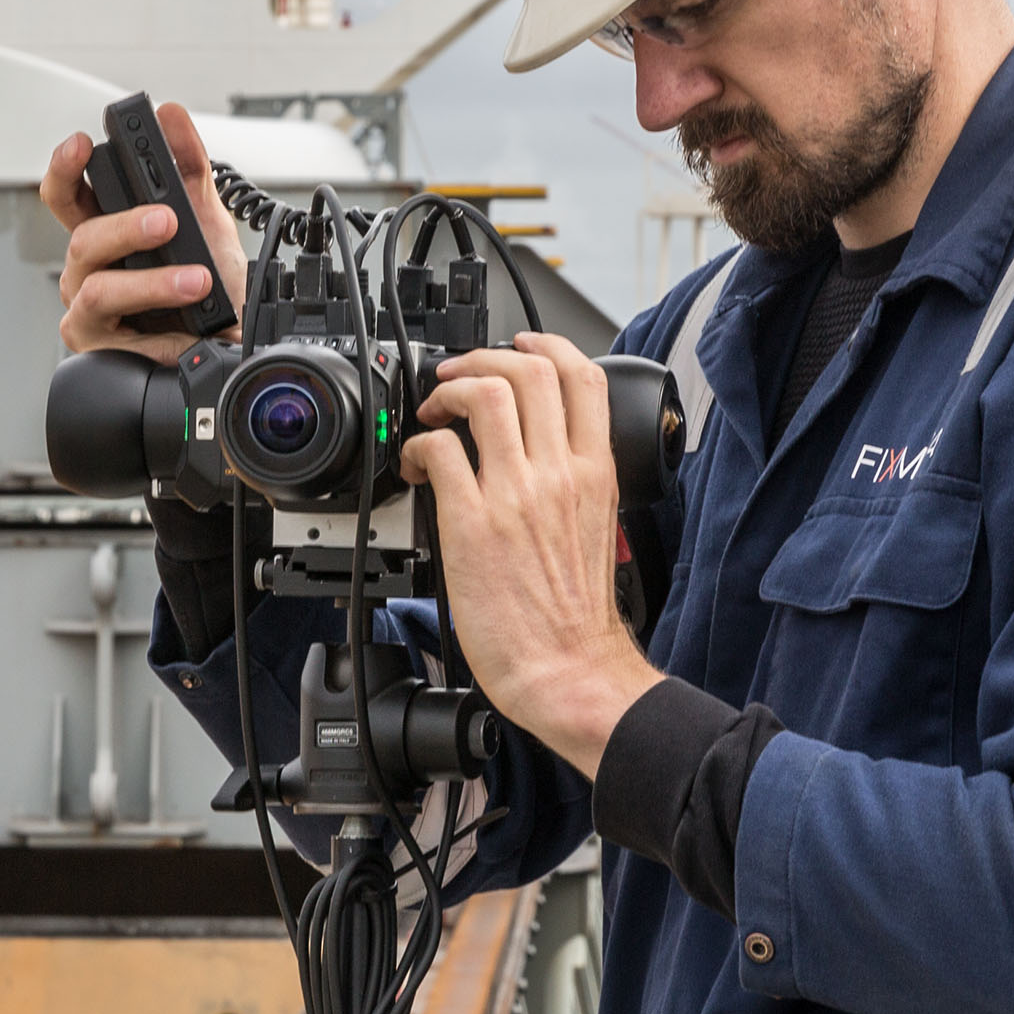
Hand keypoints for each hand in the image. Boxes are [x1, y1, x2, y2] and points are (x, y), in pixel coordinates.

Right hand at [41, 103, 247, 361]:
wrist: (228, 341)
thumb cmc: (208, 285)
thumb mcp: (206, 219)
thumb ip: (189, 166)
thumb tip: (171, 116)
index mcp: (104, 231)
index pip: (69, 193)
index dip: (66, 167)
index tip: (82, 144)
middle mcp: (88, 268)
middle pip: (83, 237)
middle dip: (126, 226)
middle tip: (166, 220)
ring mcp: (87, 308)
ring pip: (98, 287)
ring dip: (151, 282)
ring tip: (196, 279)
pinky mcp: (96, 346)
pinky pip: (117, 333)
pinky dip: (156, 329)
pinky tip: (184, 329)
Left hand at [402, 334, 664, 776]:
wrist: (568, 669)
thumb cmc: (576, 615)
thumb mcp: (598, 526)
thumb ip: (575, 480)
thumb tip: (541, 453)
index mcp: (595, 472)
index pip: (583, 377)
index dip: (546, 345)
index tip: (519, 344)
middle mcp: (559, 473)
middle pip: (529, 370)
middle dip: (484, 358)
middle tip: (458, 377)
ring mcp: (515, 494)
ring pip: (484, 395)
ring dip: (448, 391)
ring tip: (433, 412)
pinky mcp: (472, 521)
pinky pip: (439, 450)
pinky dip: (418, 445)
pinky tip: (415, 464)